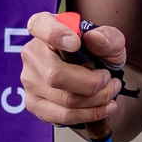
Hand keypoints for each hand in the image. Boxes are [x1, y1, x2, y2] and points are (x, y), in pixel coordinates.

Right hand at [20, 11, 128, 139]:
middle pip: (55, 75)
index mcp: (45, 27)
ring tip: (111, 92)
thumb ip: (108, 37)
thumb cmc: (99, 54)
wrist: (97, 77)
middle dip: (91, 83)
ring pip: (64, 99)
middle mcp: (32, 52)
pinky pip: (62, 115)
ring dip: (96, 99)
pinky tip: (104, 108)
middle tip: (109, 79)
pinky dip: (89, 114)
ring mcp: (29, 80)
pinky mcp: (34, 103)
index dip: (55, 34)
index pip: (39, 25)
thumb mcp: (111, 41)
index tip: (76, 43)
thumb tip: (94, 39)